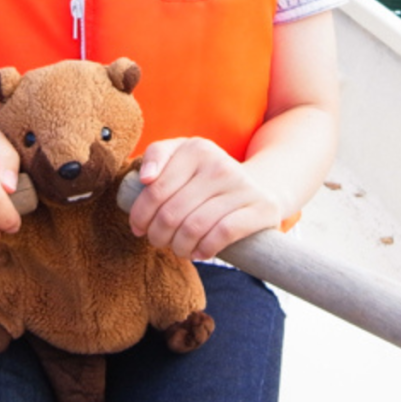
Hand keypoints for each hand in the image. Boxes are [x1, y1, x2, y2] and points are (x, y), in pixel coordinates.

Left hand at [127, 137, 284, 260]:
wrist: (258, 186)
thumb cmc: (205, 178)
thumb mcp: (181, 157)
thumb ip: (156, 157)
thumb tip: (145, 178)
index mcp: (196, 148)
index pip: (156, 188)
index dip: (141, 214)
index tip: (138, 227)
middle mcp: (219, 163)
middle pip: (172, 212)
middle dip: (158, 234)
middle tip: (158, 241)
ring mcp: (242, 185)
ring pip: (194, 226)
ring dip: (179, 246)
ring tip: (178, 249)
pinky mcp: (262, 208)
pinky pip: (222, 234)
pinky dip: (205, 249)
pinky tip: (200, 253)